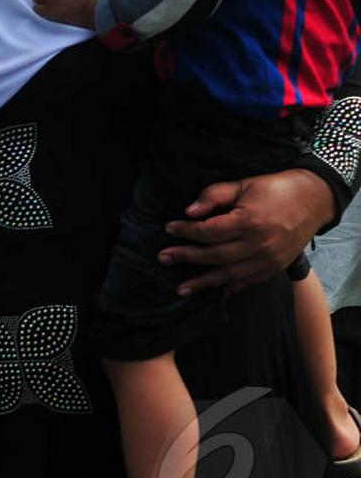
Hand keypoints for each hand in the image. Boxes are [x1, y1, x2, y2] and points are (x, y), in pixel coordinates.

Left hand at [160, 169, 333, 293]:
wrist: (314, 201)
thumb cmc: (275, 190)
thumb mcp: (243, 185)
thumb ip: (214, 196)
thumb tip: (189, 211)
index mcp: (250, 222)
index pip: (209, 231)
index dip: (186, 231)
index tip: (169, 228)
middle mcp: (259, 245)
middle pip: (214, 256)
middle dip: (186, 257)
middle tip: (163, 258)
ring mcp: (268, 260)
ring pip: (229, 275)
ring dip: (202, 282)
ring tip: (180, 289)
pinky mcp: (274, 269)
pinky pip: (246, 282)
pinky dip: (227, 288)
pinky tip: (211, 292)